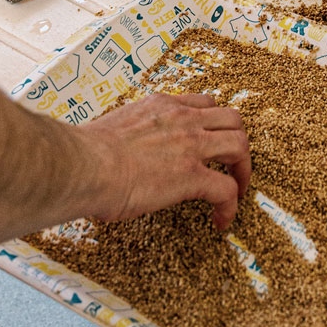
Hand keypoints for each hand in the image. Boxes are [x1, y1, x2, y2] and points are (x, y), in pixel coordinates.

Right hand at [78, 93, 250, 229]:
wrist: (83, 166)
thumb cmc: (85, 153)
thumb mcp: (115, 127)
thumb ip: (130, 133)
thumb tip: (119, 152)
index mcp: (162, 106)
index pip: (204, 103)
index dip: (214, 124)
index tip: (211, 143)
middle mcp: (182, 118)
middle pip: (233, 119)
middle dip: (238, 142)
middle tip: (233, 165)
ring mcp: (190, 145)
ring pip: (240, 145)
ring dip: (243, 169)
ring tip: (237, 191)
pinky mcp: (191, 175)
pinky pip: (226, 189)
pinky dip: (230, 206)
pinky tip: (221, 222)